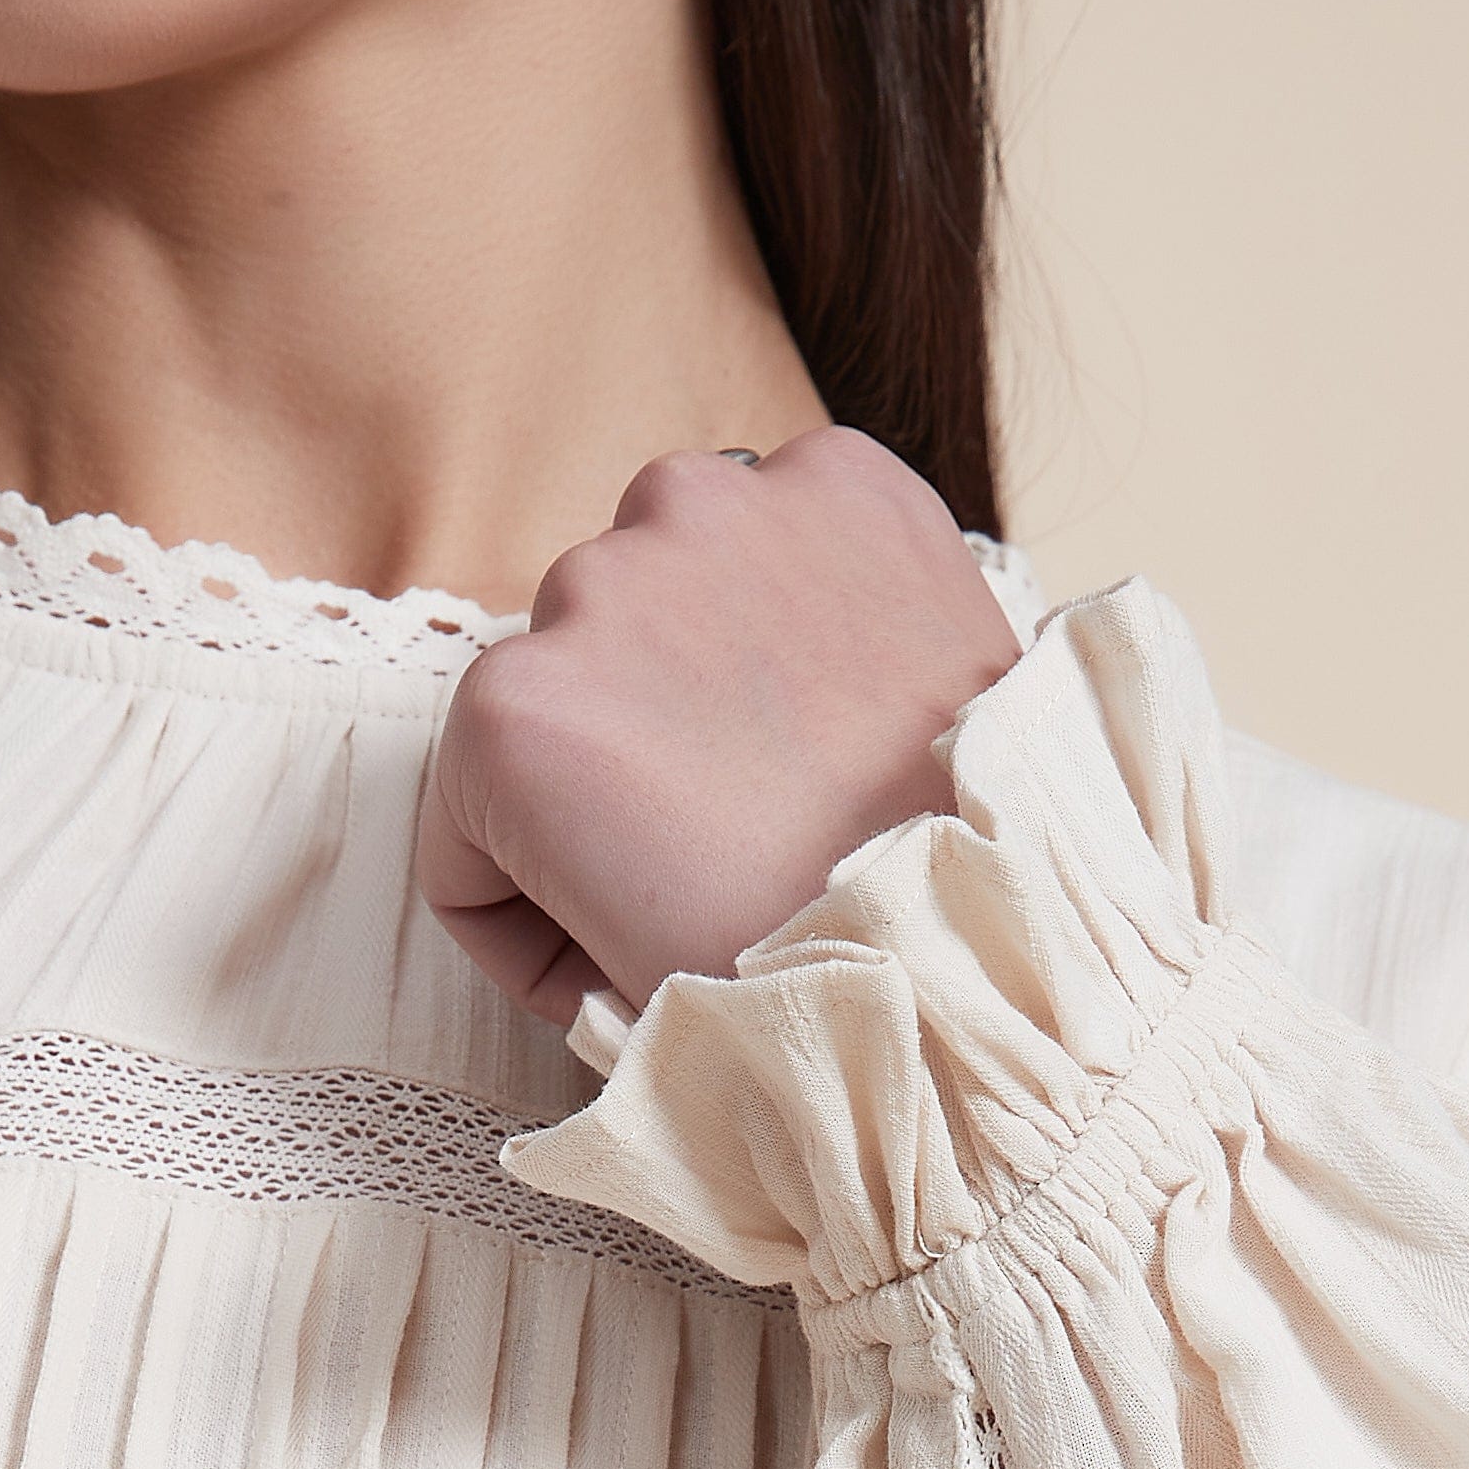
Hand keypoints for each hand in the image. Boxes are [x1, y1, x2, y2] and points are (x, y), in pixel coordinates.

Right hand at [416, 425, 1024, 1030]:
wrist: (1002, 942)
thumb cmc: (814, 988)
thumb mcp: (619, 982)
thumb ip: (542, 892)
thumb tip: (570, 846)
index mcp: (507, 717)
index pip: (467, 804)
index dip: (536, 902)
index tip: (612, 936)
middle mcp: (592, 576)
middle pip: (573, 678)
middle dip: (628, 760)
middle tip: (727, 848)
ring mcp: (721, 508)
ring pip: (675, 578)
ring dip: (713, 651)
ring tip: (803, 757)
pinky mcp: (842, 480)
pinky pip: (793, 521)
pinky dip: (816, 584)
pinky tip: (861, 681)